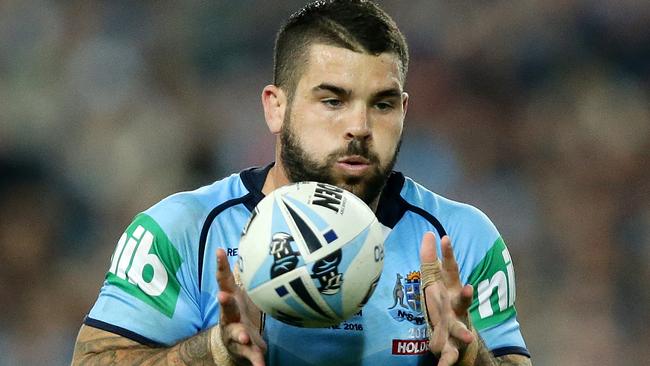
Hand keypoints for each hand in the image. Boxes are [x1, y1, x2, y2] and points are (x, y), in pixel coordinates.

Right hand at [215, 249, 266, 365]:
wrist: (232, 346)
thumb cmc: (239, 314)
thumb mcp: (239, 293)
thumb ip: (239, 274)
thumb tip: (242, 250)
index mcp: (230, 300)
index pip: (224, 280)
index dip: (220, 265)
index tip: (219, 251)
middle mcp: (229, 317)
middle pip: (226, 308)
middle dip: (225, 302)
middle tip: (222, 296)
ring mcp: (235, 334)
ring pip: (236, 334)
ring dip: (241, 334)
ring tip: (246, 335)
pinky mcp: (244, 351)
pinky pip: (251, 356)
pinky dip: (256, 361)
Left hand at [420, 232, 474, 365]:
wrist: (457, 338)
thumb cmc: (444, 304)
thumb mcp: (435, 281)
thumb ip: (430, 258)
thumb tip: (429, 233)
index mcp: (451, 291)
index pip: (451, 271)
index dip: (448, 254)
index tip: (445, 237)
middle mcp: (456, 309)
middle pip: (462, 301)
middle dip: (466, 295)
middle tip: (468, 288)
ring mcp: (456, 327)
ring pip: (460, 329)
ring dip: (464, 332)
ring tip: (469, 336)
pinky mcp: (450, 346)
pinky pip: (448, 356)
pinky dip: (446, 362)